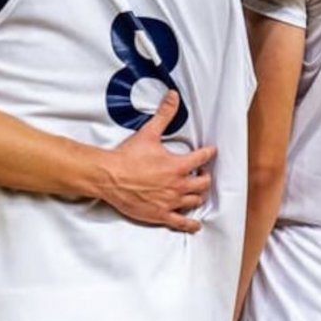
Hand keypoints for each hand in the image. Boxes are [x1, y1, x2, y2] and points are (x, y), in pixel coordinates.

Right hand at [97, 91, 215, 232]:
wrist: (109, 177)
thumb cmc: (127, 157)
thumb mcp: (149, 133)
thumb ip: (164, 115)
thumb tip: (173, 96)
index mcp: (178, 166)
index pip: (202, 158)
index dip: (208, 153)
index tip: (211, 152)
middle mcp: (178, 185)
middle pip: (203, 183)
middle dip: (205, 177)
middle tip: (202, 173)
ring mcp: (170, 202)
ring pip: (195, 201)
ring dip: (198, 196)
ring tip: (197, 192)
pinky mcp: (161, 214)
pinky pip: (182, 223)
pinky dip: (191, 223)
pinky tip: (195, 224)